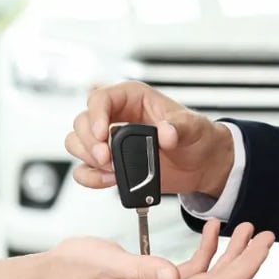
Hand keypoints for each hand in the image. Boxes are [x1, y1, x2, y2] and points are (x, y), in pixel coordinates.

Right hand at [47, 220, 273, 278]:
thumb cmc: (76, 271)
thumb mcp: (110, 262)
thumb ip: (144, 269)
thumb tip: (174, 277)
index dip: (244, 269)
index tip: (261, 245)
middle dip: (244, 260)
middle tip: (262, 235)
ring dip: (227, 255)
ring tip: (241, 229)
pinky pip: (188, 273)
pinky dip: (204, 253)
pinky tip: (207, 234)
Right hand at [65, 81, 234, 198]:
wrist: (201, 164)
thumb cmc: (195, 137)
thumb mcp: (193, 127)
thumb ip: (180, 127)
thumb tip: (166, 133)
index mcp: (131, 98)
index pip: (100, 98)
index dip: (96, 115)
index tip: (103, 134)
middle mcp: (115, 116)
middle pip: (82, 121)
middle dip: (89, 142)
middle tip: (106, 158)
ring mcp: (108, 140)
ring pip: (77, 142)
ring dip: (87, 158)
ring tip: (110, 169)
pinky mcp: (108, 163)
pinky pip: (84, 168)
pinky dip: (90, 177)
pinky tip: (109, 180)